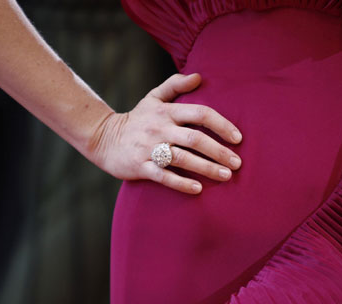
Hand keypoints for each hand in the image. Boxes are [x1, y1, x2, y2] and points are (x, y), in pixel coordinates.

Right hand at [87, 73, 241, 194]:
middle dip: (219, 152)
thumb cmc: (136, 119)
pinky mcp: (140, 166)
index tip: (238, 138)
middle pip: (195, 139)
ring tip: (226, 176)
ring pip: (182, 158)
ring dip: (206, 168)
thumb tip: (199, 76)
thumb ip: (175, 85)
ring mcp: (149, 148)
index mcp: (166, 112)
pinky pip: (163, 176)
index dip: (222, 125)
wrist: (103, 138)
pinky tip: (198, 189)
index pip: (200, 114)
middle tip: (238, 164)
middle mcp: (159, 128)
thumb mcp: (153, 98)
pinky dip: (181, 183)